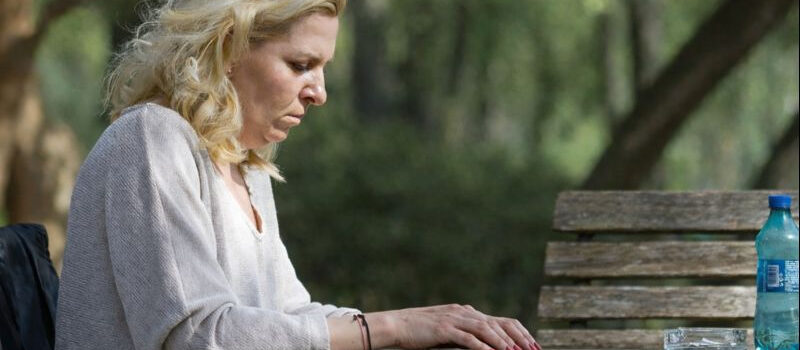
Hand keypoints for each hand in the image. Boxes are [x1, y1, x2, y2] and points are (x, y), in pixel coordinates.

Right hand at [385, 304, 540, 349]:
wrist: (397, 324)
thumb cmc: (421, 332)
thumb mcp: (448, 331)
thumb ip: (465, 334)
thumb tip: (484, 346)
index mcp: (467, 312)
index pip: (500, 320)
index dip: (519, 332)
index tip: (532, 345)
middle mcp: (464, 312)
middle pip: (498, 323)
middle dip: (518, 338)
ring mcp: (454, 319)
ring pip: (486, 329)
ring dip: (503, 342)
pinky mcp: (444, 329)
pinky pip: (468, 338)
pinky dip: (482, 347)